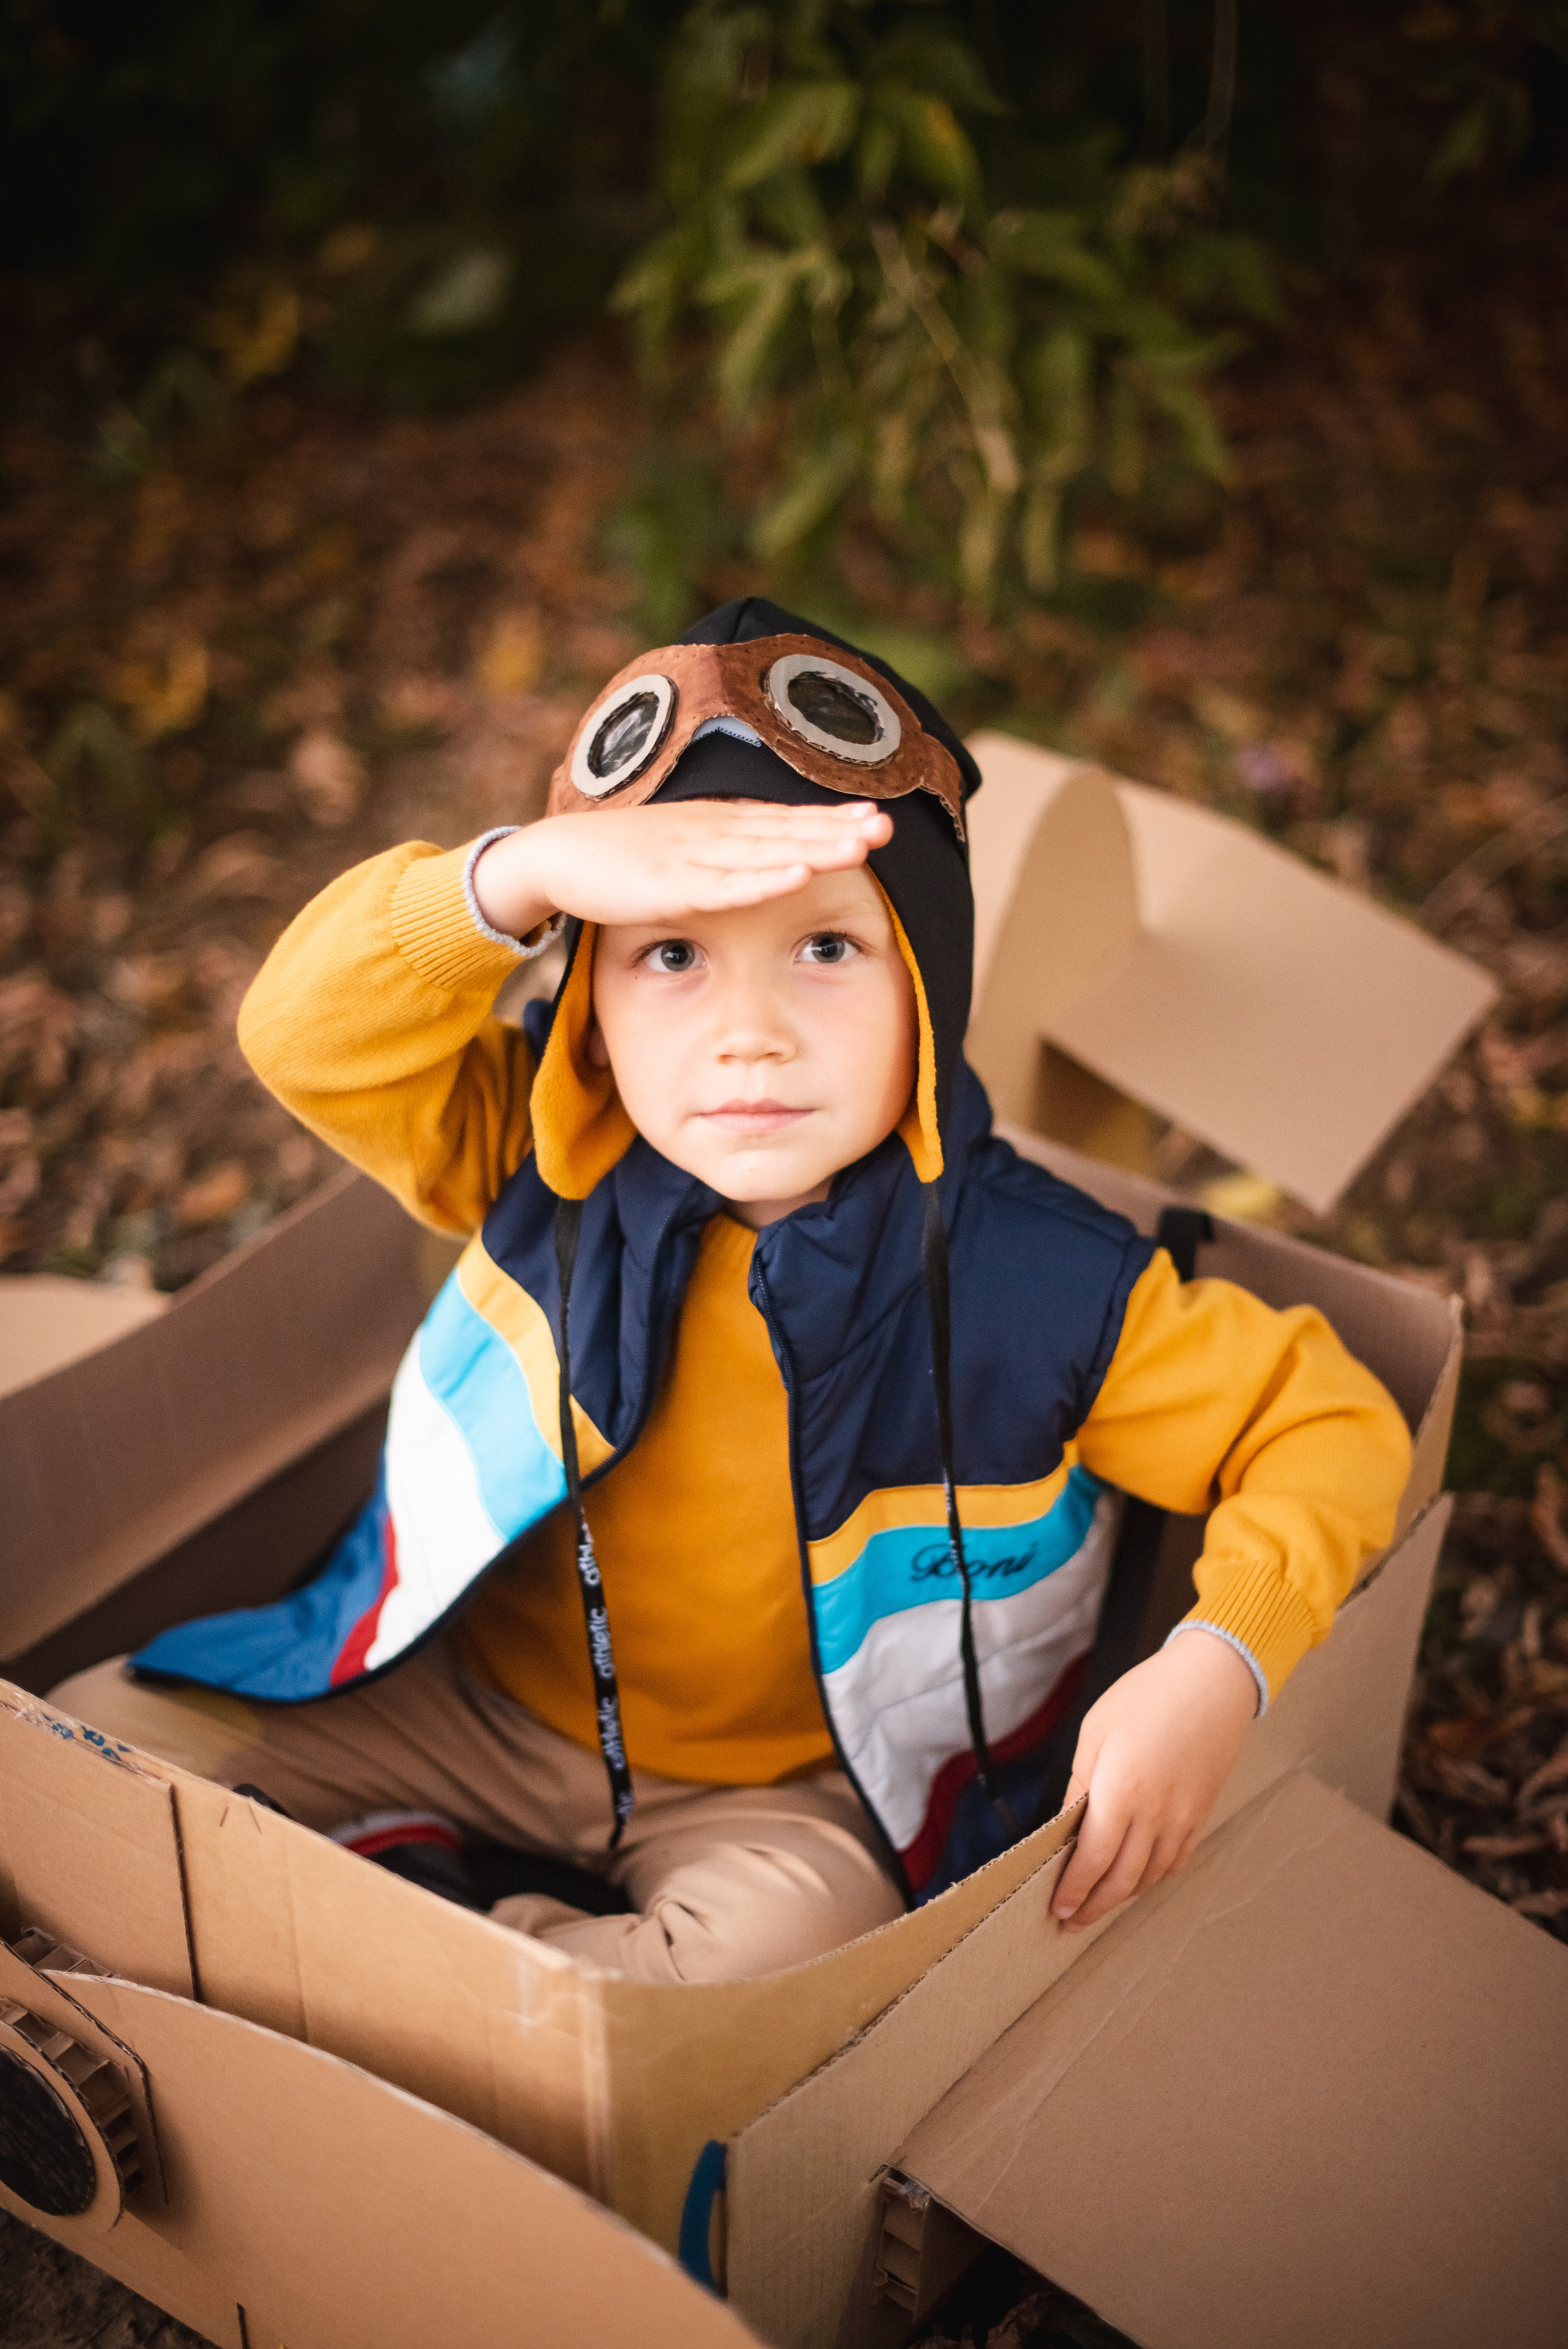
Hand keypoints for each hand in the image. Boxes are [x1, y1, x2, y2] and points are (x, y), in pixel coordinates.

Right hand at [471, 800, 892, 940]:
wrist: (557, 855)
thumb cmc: (621, 856)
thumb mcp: (681, 849)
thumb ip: (721, 855)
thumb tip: (762, 860)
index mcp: (717, 824)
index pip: (784, 819)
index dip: (831, 817)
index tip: (876, 815)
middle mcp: (713, 832)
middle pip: (787, 829)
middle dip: (839, 828)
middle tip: (887, 825)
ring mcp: (693, 856)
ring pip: (767, 851)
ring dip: (817, 846)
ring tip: (863, 844)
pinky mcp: (670, 885)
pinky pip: (727, 885)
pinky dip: (765, 879)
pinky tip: (798, 873)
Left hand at [1050, 1630, 1257, 1933]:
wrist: (1213, 1682)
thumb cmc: (1147, 1697)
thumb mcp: (1095, 1733)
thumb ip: (1080, 1787)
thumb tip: (1066, 1828)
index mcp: (1121, 1793)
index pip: (1093, 1860)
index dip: (1074, 1890)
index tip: (1057, 1907)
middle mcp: (1155, 1815)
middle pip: (1122, 1880)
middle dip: (1093, 1906)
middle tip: (1072, 1920)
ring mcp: (1183, 1819)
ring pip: (1150, 1876)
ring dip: (1122, 1896)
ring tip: (1099, 1903)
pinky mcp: (1201, 1814)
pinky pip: (1175, 1860)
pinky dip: (1153, 1877)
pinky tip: (1138, 1877)